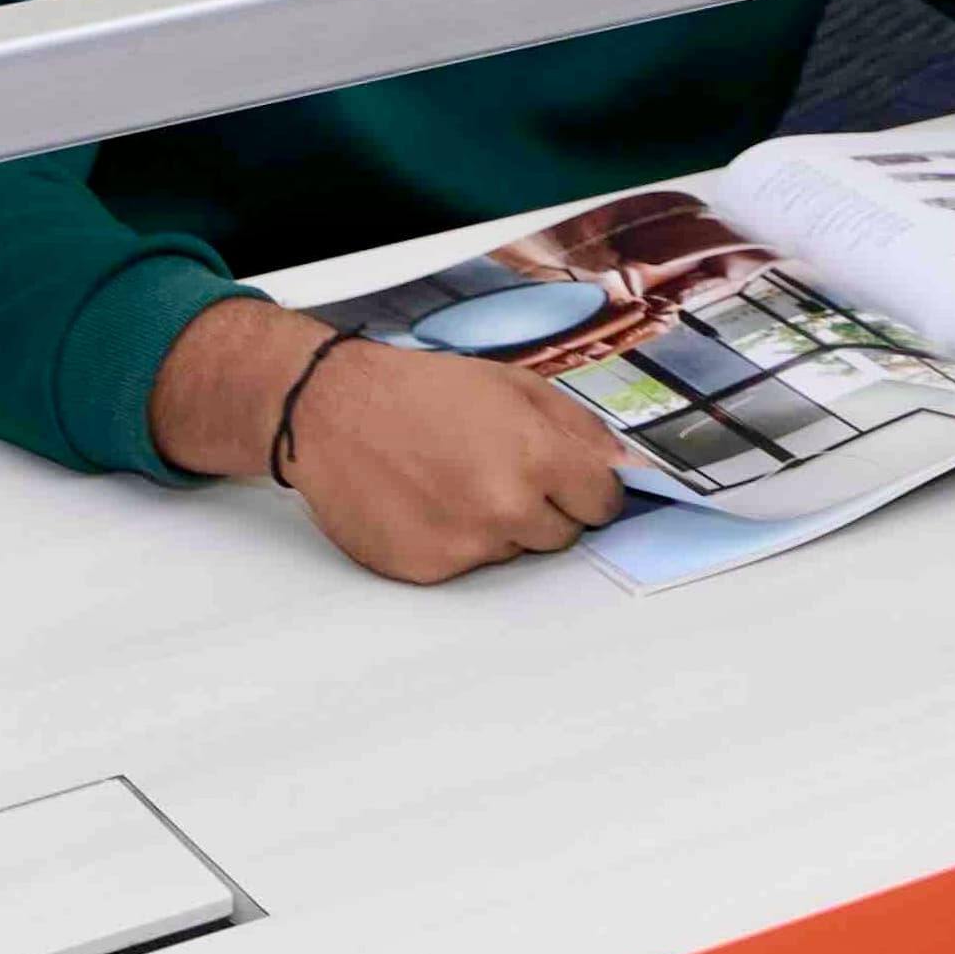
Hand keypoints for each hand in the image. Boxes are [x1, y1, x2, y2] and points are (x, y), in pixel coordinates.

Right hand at [282, 341, 627, 582]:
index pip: (603, 504)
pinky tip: (425, 502)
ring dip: (495, 525)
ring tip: (451, 480)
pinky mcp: (430, 570)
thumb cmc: (419, 390)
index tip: (570, 482)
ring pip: (512, 551)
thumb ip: (577, 426)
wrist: (333, 410)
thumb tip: (622, 464)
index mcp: (537, 457)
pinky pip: (466, 567)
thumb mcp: (511, 383)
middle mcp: (507, 509)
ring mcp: (467, 545)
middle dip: (541, 507)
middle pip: (562, 535)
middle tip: (495, 470)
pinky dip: (453, 540)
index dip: (587, 489)